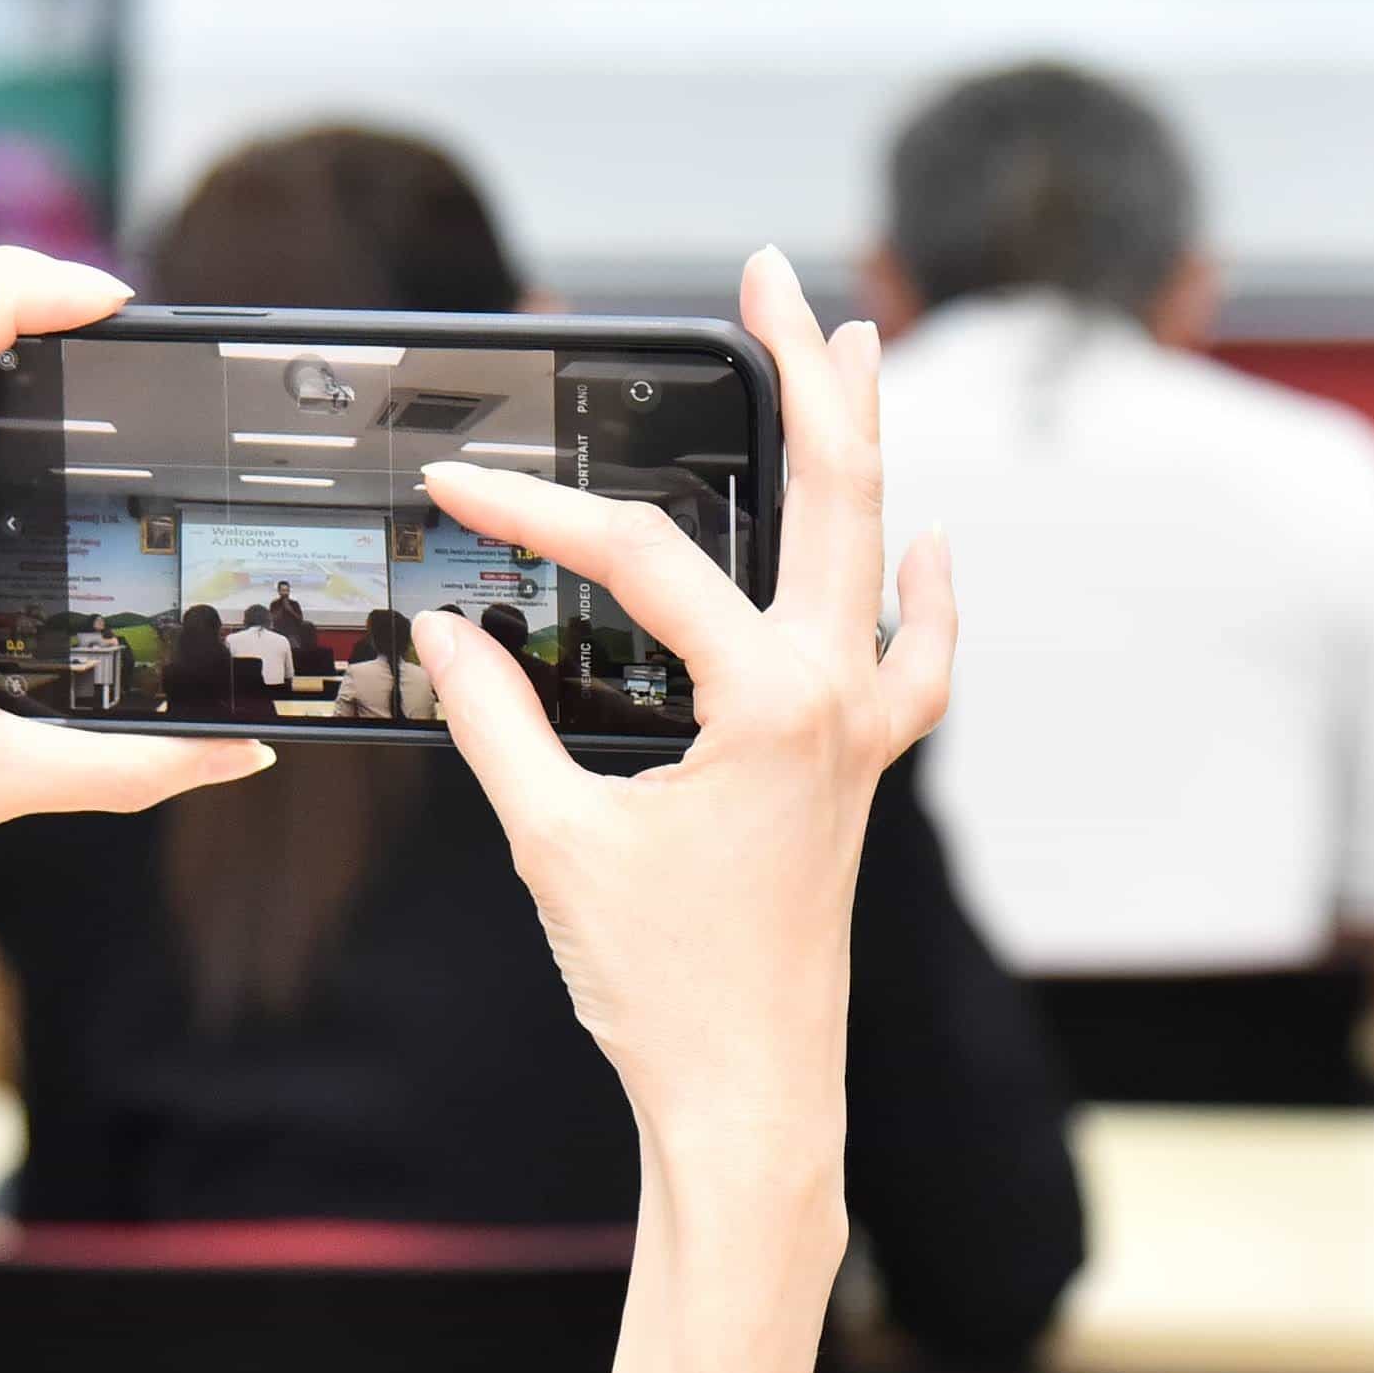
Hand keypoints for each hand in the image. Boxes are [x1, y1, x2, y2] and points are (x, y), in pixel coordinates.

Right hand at [412, 247, 954, 1187]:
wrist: (751, 1096)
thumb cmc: (662, 987)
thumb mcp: (556, 842)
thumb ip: (496, 719)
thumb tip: (444, 628)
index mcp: (769, 703)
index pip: (644, 557)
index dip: (538, 508)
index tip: (457, 485)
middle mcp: (835, 696)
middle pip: (833, 489)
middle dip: (800, 371)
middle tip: (766, 276)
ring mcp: (863, 729)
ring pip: (879, 546)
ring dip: (866, 441)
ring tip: (854, 339)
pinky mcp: (860, 769)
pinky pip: (916, 659)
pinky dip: (926, 595)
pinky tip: (929, 543)